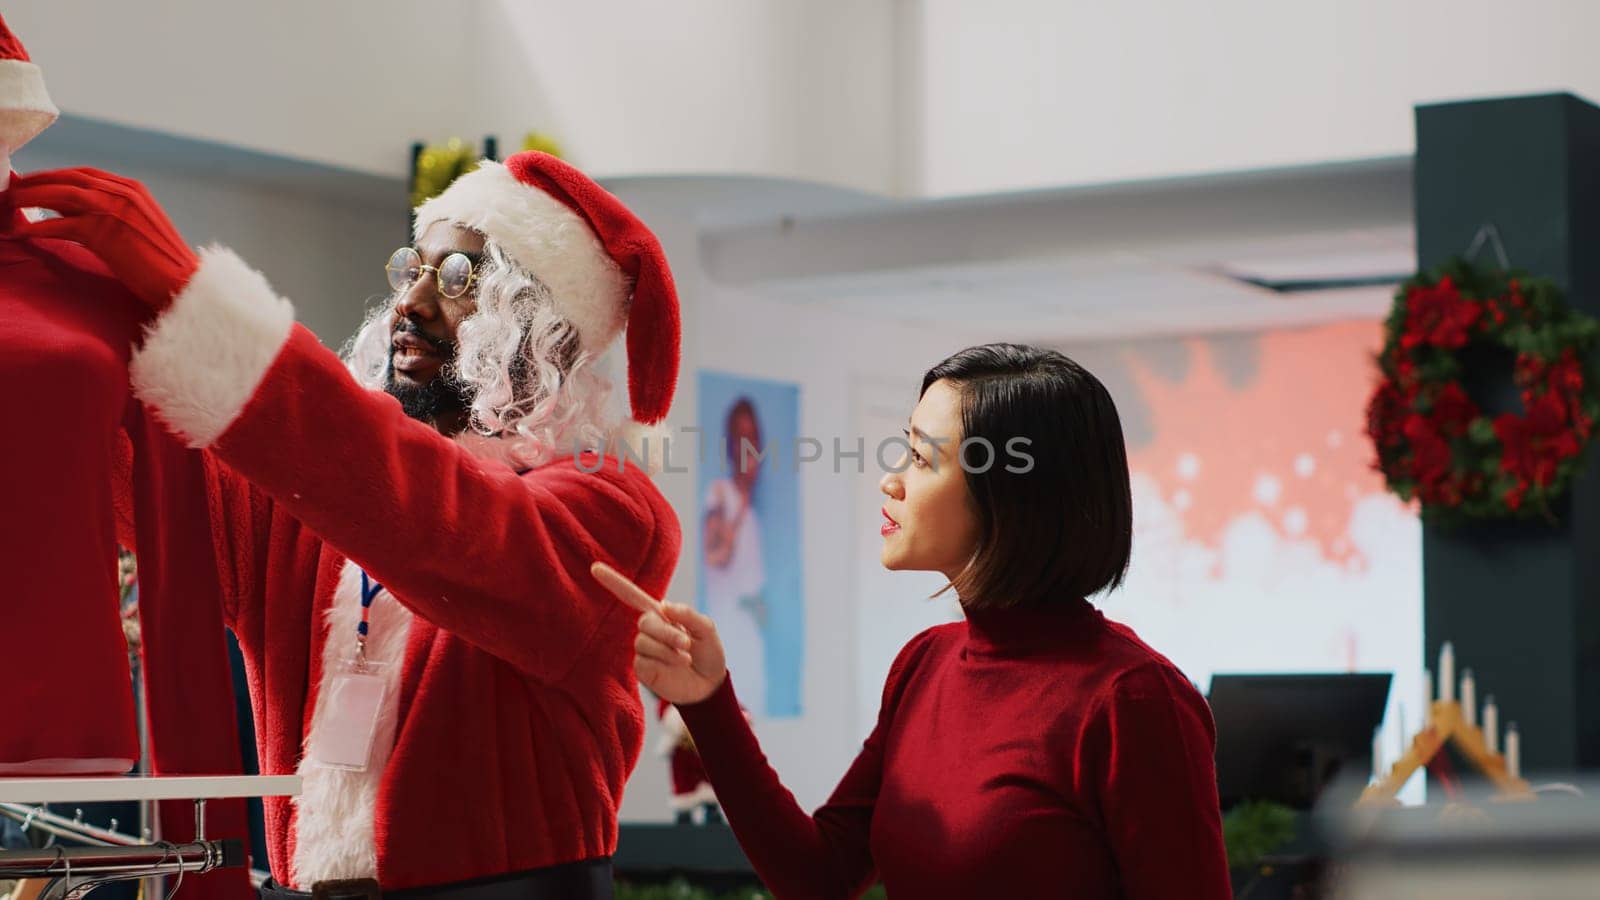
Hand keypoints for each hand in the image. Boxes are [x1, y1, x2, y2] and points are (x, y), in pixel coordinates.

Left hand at [10, 167, 197, 310]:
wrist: (182, 284)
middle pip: (68, 178)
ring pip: (61, 195)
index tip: (32, 182)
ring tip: (9, 205)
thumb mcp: (139, 228)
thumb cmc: (162, 264)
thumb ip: (112, 214)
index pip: (84, 174)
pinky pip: (60, 224)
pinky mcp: (104, 232)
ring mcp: (114, 210)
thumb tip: (73, 212)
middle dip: (36, 182)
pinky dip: (37, 227)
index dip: (53, 176)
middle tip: (11, 190)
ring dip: (30, 198)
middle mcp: (123, 193)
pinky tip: (21, 232)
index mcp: (133, 189)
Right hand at [591, 561, 726, 704]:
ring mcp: (644, 650)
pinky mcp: (642, 669)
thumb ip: (688, 614)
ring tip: (685, 658)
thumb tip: (664, 605)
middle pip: (645, 622)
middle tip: (687, 644)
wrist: (710, 684)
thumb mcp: (706, 629)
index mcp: (662, 615)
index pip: (634, 597)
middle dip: (667, 632)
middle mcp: (650, 631)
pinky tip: (675, 667)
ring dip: (667, 649)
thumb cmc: (708, 652)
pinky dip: (663, 662)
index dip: (614, 582)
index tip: (595, 567)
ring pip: (643, 642)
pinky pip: (643, 661)